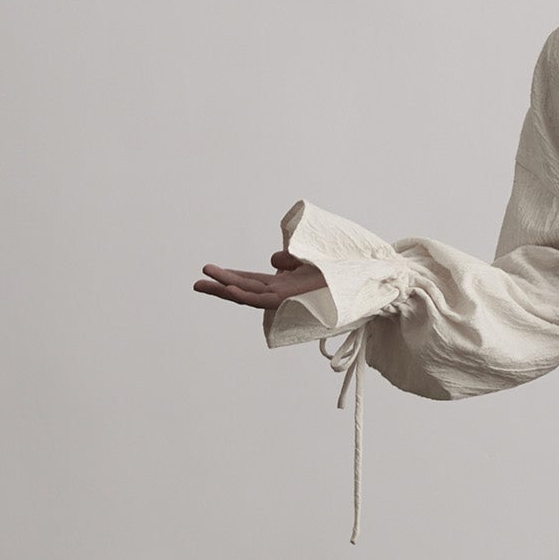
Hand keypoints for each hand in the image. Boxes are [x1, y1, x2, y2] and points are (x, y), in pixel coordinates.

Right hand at [194, 250, 327, 308]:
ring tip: (204, 280)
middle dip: (219, 287)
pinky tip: (232, 289)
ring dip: (226, 287)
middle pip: (244, 290)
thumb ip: (287, 259)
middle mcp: (282, 294)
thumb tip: (272, 260)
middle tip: (196, 283)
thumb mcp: (306, 259)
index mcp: (283, 285)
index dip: (229, 278)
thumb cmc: (339, 273)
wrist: (361, 280)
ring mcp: (286, 298)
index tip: (209, 273)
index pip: (250, 282)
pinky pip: (266, 300)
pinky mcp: (293, 299)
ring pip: (249, 295)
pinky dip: (248, 295)